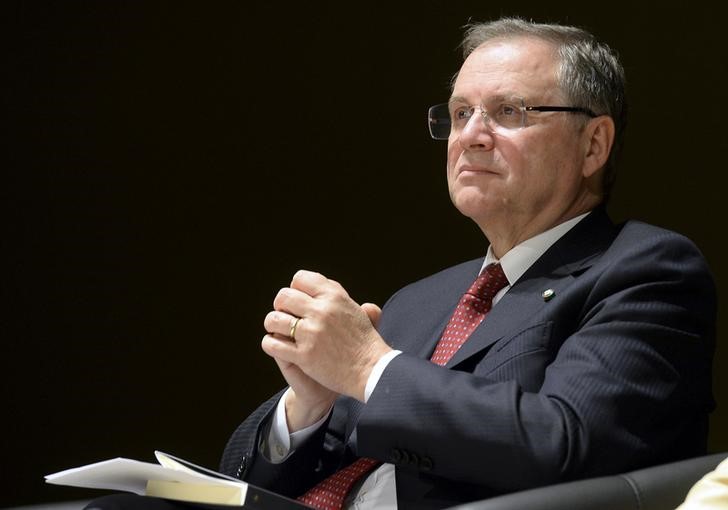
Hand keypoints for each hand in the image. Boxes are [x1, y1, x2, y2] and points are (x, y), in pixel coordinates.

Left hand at [262, 270, 391, 402]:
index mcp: (334, 296)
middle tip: (285, 316)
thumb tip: (325, 285)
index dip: (295, 289)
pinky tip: (277, 346)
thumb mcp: (356, 311)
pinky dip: (270, 344)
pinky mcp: (304, 355)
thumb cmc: (364, 342)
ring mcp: (311, 333)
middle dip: (281, 306)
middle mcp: (322, 311)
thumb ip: (339, 296)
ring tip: (278, 331)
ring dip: (273, 325)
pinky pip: (273, 344)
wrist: (371, 370)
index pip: (300, 279)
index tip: (297, 301)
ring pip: (274, 319)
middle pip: (283, 296)